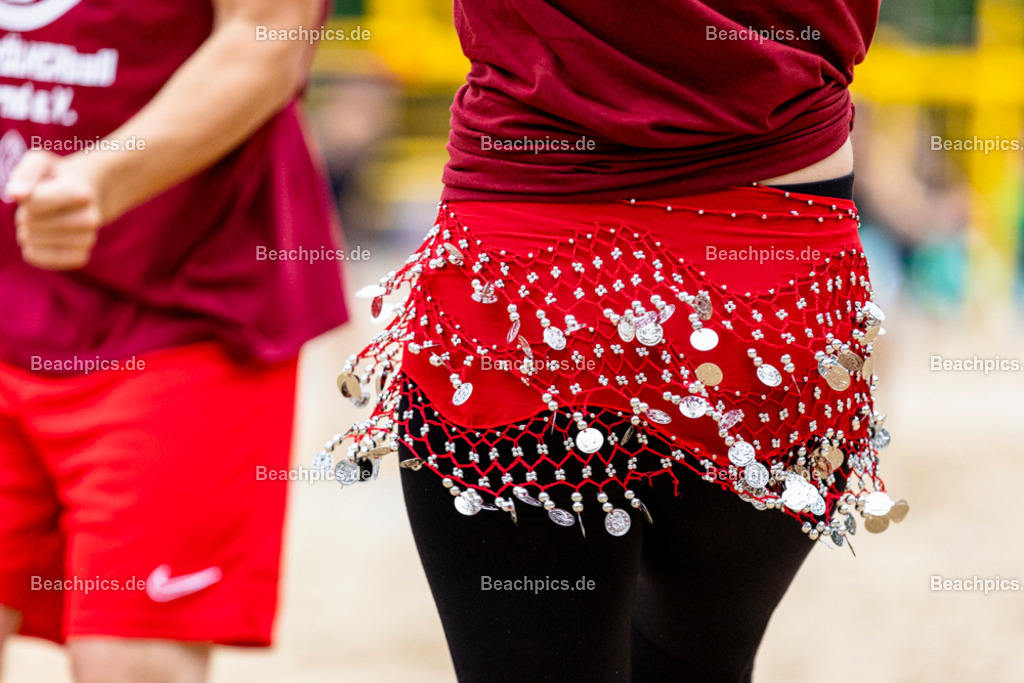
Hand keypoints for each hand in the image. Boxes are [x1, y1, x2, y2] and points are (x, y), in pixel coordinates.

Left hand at [7, 151, 105, 270]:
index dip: (26, 199)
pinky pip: (42, 259)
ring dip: (28, 233)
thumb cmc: (57, 180)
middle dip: (25, 216)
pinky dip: (33, 250)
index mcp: (81, 194)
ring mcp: (87, 240)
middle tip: (37, 210)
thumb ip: (25, 174)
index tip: (37, 193)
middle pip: (32, 224)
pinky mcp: (80, 257)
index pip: (33, 204)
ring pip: (35, 243)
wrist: (86, 199)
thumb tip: (16, 195)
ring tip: (40, 223)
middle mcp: (90, 219)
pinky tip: (40, 240)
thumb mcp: (41, 163)